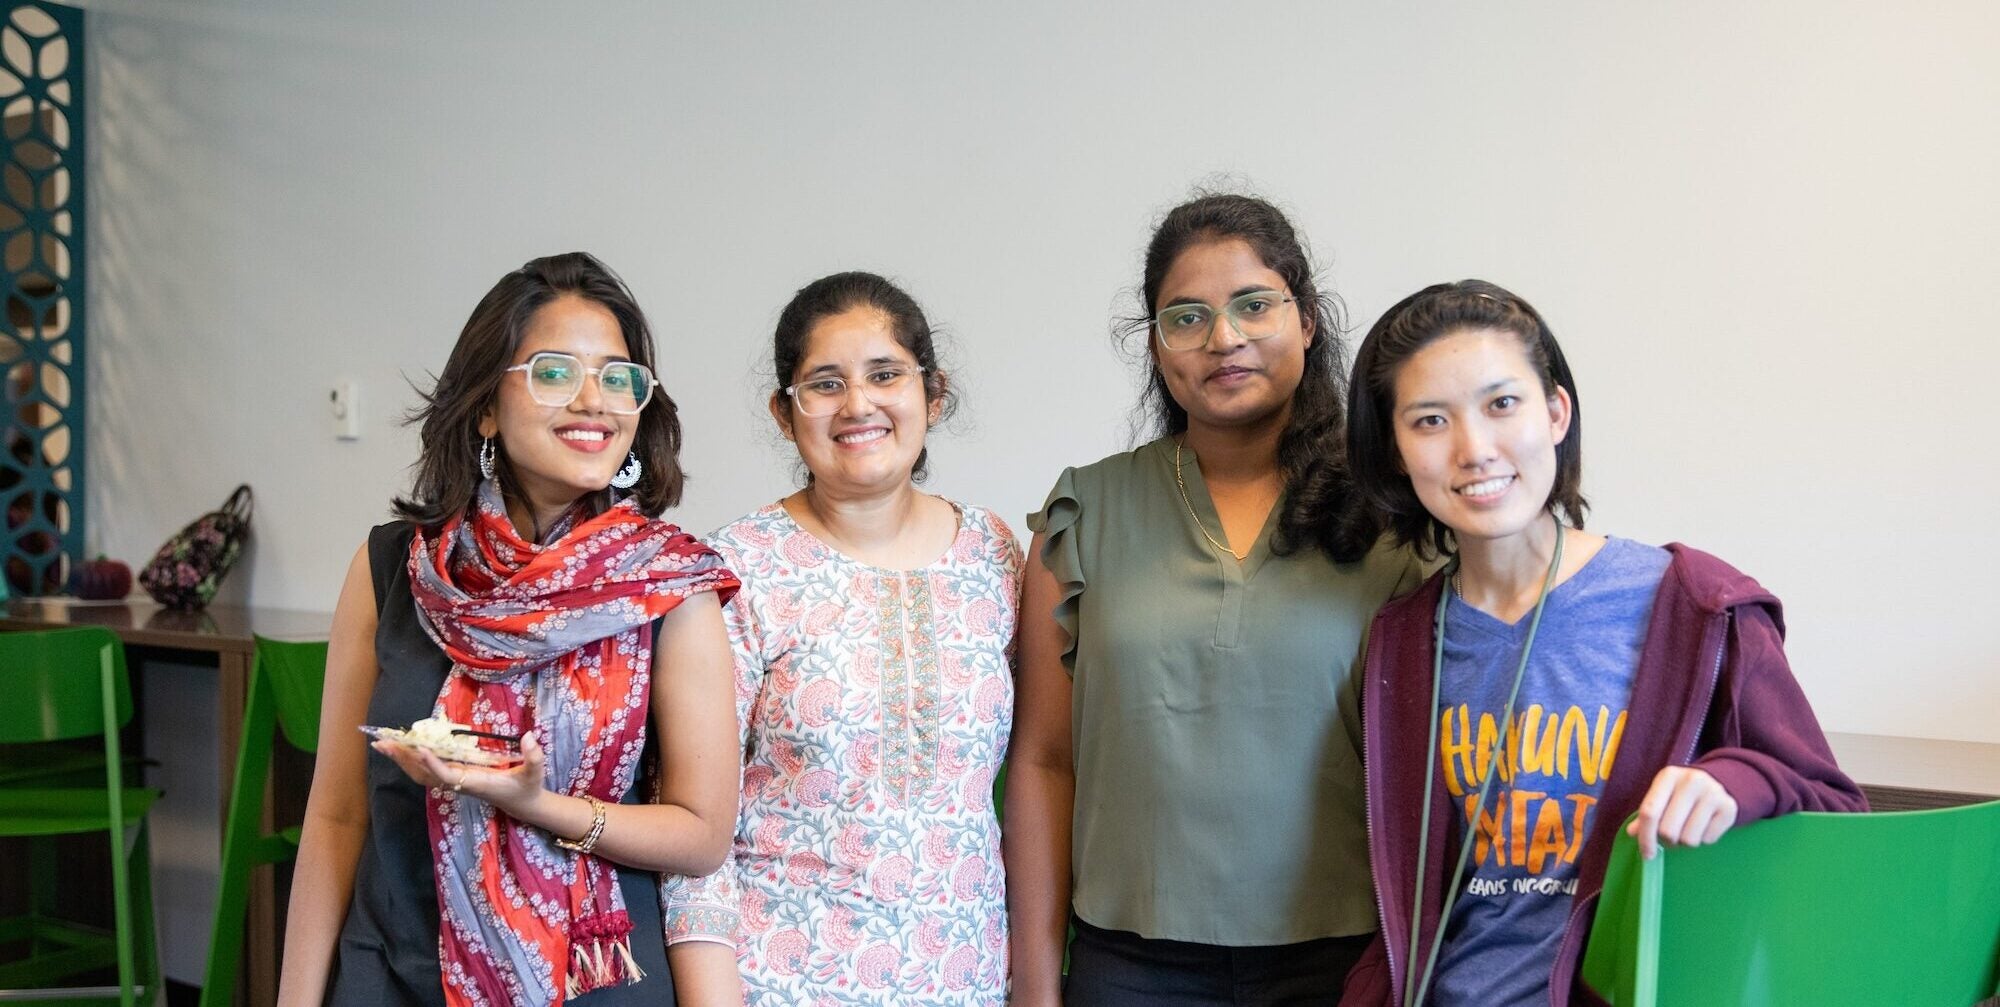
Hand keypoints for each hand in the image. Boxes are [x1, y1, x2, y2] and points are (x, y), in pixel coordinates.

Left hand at [371, 731, 547, 817]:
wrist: (522, 803)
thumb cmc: (527, 787)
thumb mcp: (535, 773)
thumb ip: (534, 757)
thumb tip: (529, 735)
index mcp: (476, 783)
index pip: (450, 775)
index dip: (435, 764)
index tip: (422, 749)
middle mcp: (460, 783)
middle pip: (424, 775)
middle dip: (404, 760)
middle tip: (384, 742)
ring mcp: (455, 781)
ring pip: (421, 774)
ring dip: (402, 759)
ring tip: (384, 743)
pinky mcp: (454, 777)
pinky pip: (427, 770)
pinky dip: (411, 760)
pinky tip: (403, 749)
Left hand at [1626, 765, 1737, 859]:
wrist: (1714, 784)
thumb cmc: (1679, 794)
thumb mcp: (1661, 796)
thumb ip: (1647, 813)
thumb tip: (1632, 832)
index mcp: (1668, 776)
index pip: (1650, 812)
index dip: (1645, 837)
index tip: (1647, 854)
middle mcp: (1691, 781)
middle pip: (1668, 830)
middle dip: (1667, 841)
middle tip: (1671, 837)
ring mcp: (1712, 792)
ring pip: (1689, 839)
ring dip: (1685, 841)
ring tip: (1687, 829)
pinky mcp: (1729, 807)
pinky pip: (1708, 839)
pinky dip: (1703, 839)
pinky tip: (1704, 825)